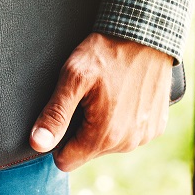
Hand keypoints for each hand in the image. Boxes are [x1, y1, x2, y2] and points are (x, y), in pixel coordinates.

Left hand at [29, 32, 172, 171]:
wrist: (147, 34)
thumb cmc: (107, 52)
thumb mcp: (73, 77)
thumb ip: (55, 114)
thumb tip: (38, 144)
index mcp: (104, 136)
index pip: (66, 161)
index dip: (58, 139)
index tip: (64, 113)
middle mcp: (127, 143)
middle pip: (87, 151)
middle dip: (81, 129)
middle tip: (86, 97)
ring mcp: (144, 136)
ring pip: (108, 144)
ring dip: (102, 125)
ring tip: (105, 93)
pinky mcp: (156, 126)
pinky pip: (129, 134)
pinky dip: (123, 119)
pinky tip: (123, 95)